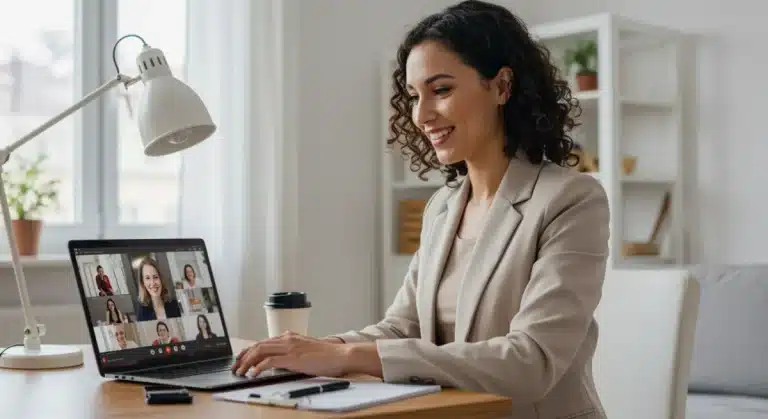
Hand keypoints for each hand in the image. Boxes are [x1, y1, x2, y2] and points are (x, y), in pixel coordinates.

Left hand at [231, 331, 349, 376]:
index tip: (240, 359)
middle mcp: (287, 339)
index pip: (263, 342)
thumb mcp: (305, 349)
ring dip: (247, 362)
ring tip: (240, 372)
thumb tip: (280, 359)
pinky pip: (269, 362)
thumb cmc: (326, 355)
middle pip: (257, 345)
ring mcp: (289, 347)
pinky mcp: (292, 358)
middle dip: (243, 357)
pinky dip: (258, 368)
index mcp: (289, 337)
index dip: (248, 351)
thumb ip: (292, 350)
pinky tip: (253, 375)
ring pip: (260, 351)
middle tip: (235, 367)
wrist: (340, 355)